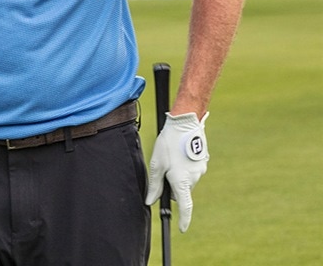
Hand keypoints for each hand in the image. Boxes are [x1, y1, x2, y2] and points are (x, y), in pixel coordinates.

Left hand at [145, 111, 209, 231]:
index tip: (182, 228)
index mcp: (182, 181)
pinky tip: (178, 153)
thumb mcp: (156, 164)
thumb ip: (154, 185)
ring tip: (171, 157)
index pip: (185, 206)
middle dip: (172, 186)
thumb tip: (150, 201)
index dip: (184, 219)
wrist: (185, 124)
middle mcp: (194, 179)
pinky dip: (184, 167)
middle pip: (181, 191)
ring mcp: (201, 171)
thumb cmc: (168, 143)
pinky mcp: (202, 163)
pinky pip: (191, 171)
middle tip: (163, 170)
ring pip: (186, 180)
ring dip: (178, 175)